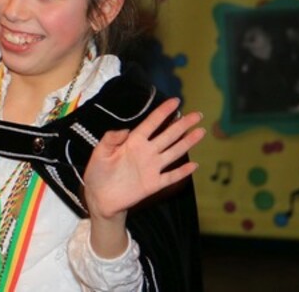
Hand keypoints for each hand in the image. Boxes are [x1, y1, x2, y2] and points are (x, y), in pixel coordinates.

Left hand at [83, 97, 204, 221]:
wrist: (100, 197)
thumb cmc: (98, 172)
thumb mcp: (100, 152)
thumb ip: (110, 139)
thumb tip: (125, 129)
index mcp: (133, 142)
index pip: (151, 124)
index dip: (163, 112)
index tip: (176, 101)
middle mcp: (146, 152)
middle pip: (168, 135)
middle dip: (182, 124)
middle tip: (197, 114)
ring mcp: (152, 168)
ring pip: (174, 152)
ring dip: (187, 142)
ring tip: (201, 132)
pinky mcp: (154, 184)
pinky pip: (171, 176)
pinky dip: (182, 171)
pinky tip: (194, 165)